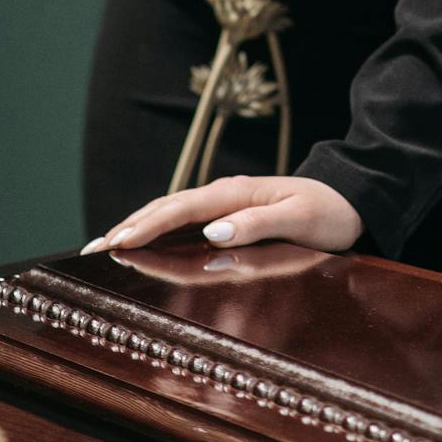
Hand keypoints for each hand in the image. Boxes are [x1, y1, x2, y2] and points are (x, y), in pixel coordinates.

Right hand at [80, 174, 363, 255]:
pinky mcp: (230, 212)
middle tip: (91, 248)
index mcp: (236, 192)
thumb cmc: (328, 212)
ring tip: (104, 245)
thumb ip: (257, 224)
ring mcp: (226, 202)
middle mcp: (225, 193)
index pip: (182, 208)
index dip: (148, 226)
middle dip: (129, 225)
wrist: (351, 199)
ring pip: (172, 211)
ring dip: (137, 225)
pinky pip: (185, 219)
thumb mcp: (299, 219)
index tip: (117, 243)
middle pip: (167, 207)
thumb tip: (212, 231)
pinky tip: (144, 241)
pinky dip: (159, 228)